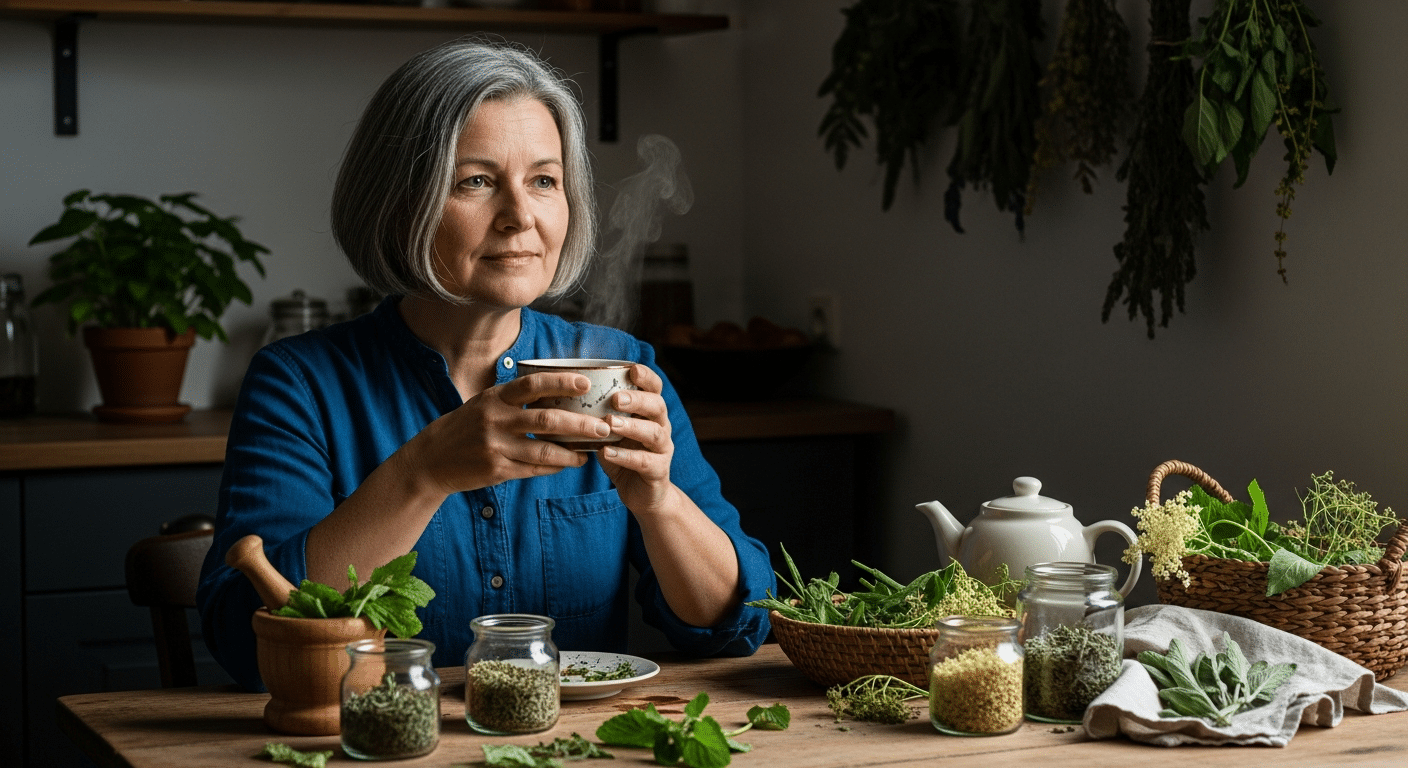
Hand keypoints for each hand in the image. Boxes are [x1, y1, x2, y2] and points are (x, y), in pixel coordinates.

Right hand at [402, 372, 613, 495]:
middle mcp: (495, 420)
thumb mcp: (484, 403)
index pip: (533, 385)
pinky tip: (568, 463)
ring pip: (544, 449)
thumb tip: (556, 390)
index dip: (561, 382)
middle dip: (579, 423)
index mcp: (495, 398)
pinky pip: (533, 468)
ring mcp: (495, 446)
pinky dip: (554, 466)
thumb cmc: (466, 426)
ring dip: (572, 451)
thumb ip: (514, 398)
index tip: (586, 383)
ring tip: (590, 451)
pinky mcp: (496, 470)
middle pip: (546, 419)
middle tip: (602, 426)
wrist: (432, 460)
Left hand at [598, 364, 677, 513]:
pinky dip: (625, 457)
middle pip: (658, 406)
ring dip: (632, 427)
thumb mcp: (610, 433)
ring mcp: (662, 450)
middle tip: (615, 399)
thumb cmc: (622, 456)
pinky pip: (645, 462)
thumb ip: (598, 416)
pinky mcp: (659, 472)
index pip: (655, 388)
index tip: (631, 369)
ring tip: (610, 424)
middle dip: (637, 400)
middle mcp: (661, 427)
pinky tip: (606, 453)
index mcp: (650, 413)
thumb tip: (563, 395)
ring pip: (654, 433)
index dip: (646, 377)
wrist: (642, 494)